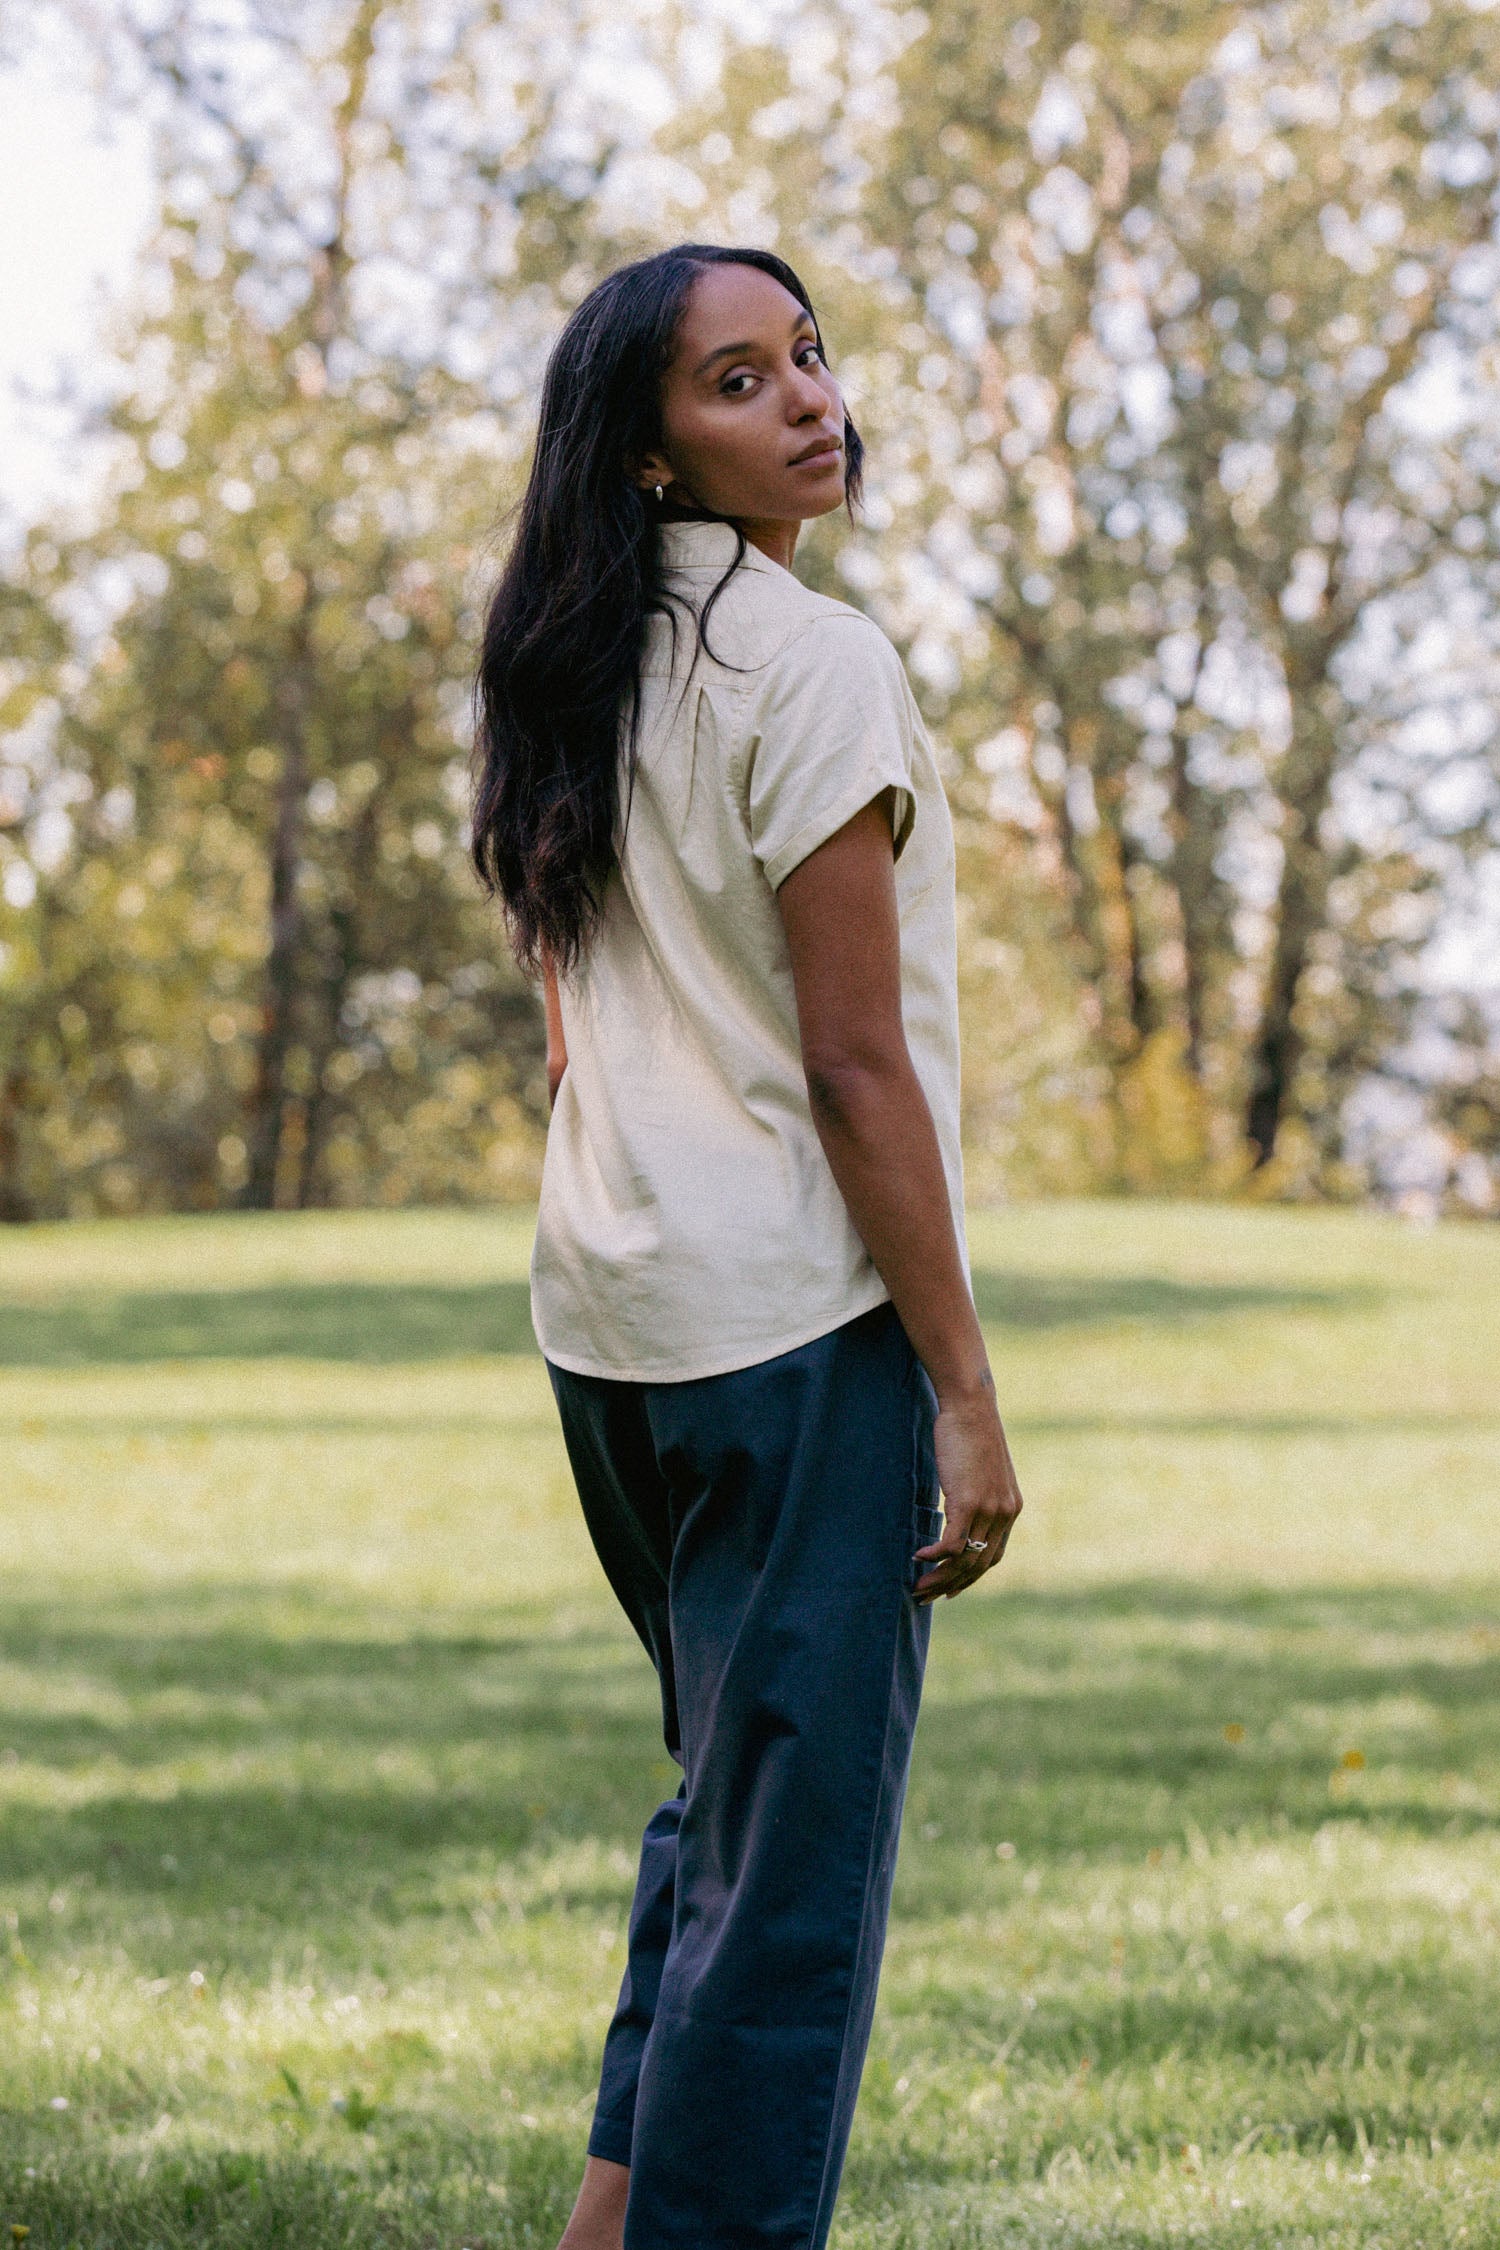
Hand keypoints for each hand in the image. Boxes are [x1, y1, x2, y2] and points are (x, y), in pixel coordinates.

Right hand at [913, 1382, 1022, 1602]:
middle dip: (951, 1585)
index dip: (971, 1577)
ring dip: (939, 1577)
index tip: (951, 1590)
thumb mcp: (980, 1470)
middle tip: (926, 1595)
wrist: (972, 1408)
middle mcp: (1004, 1513)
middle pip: (978, 1565)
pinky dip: (933, 1555)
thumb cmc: (970, 1432)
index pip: (993, 1556)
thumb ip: (976, 1492)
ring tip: (917, 1586)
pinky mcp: (968, 1503)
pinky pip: (951, 1543)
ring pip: (964, 1559)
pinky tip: (917, 1558)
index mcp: (1010, 1509)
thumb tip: (959, 1505)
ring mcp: (988, 1510)